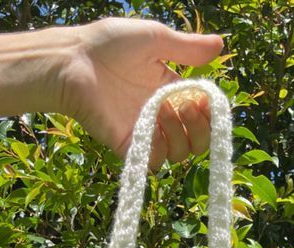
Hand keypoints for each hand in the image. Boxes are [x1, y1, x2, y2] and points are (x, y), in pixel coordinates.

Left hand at [57, 17, 223, 170]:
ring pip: (179, 153)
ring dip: (181, 135)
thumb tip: (221, 45)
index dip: (211, 111)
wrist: (73, 61)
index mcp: (168, 90)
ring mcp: (144, 133)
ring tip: (166, 111)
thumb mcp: (155, 39)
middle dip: (201, 127)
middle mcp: (159, 115)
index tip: (207, 98)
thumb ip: (187, 47)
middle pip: (196, 140)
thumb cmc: (109, 45)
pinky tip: (154, 127)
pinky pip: (154, 162)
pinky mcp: (128, 146)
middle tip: (187, 106)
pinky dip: (161, 150)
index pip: (202, 112)